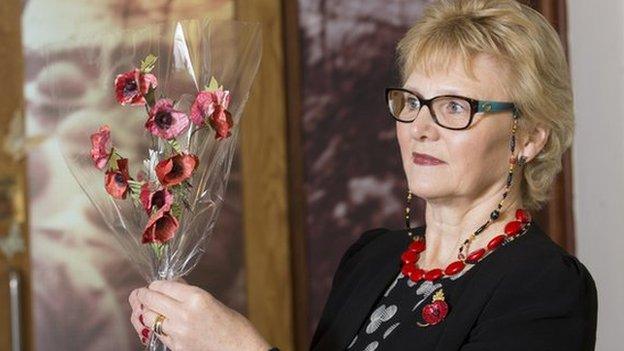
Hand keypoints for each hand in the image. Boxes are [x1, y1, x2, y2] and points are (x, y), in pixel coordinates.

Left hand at [128, 280, 270, 350]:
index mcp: (196, 298)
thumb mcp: (212, 301)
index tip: (154, 285)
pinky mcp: (176, 347)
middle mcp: (184, 314)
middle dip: (143, 295)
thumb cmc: (233, 326)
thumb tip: (173, 284)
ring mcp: (178, 332)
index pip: (163, 286)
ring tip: (147, 308)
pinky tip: (157, 323)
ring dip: (146, 311)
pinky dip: (154, 326)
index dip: (155, 284)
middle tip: (140, 293)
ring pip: (148, 317)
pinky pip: (157, 333)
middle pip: (151, 300)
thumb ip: (190, 293)